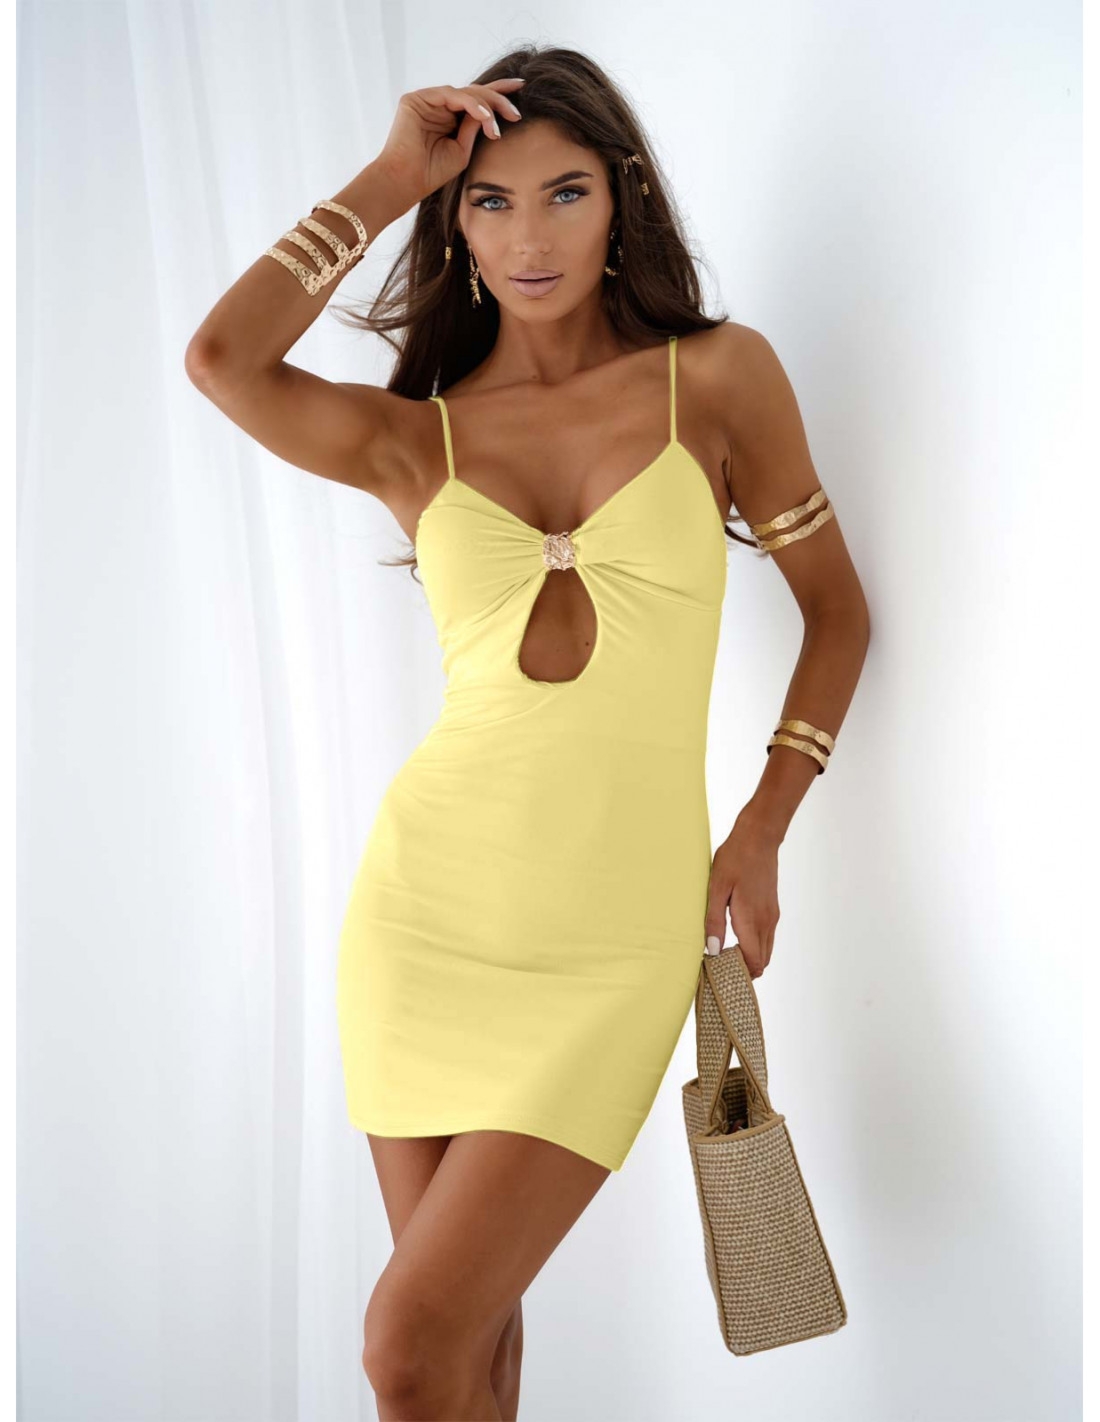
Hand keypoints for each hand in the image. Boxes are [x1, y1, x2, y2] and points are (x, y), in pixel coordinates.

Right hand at [373, 78, 525, 209]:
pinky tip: (486, 116)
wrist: (405, 182)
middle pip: (473, 92)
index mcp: (448, 117)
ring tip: (506, 119)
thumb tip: (490, 112)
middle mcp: (437, 106)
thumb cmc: (431, 173)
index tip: (521, 91)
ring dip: (488, 105)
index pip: (476, 101)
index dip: (498, 95)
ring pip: (465, 92)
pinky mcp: (416, 99)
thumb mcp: (462, 151)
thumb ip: (475, 129)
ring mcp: (426, 100)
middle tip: (517, 111)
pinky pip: (451, 95)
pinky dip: (471, 104)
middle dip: (499, 98)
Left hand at [703, 813, 780, 978]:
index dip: (739, 974)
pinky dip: (755, 947)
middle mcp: (766, 922)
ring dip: (750, 959)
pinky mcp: (772, 910)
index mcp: (752, 920)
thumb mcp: (716, 888)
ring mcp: (772, 916)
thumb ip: (714, 921)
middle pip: (762, 962)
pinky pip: (766, 938)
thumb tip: (713, 950)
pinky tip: (736, 940)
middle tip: (720, 970)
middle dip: (744, 971)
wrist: (758, 838)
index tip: (719, 974)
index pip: (752, 962)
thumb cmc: (734, 859)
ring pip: (765, 951)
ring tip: (725, 957)